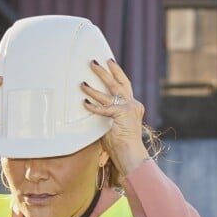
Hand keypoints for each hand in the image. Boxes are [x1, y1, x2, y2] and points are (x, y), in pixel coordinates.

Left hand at [81, 59, 149, 178]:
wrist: (130, 153)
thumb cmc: (121, 143)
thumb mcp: (114, 123)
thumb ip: (107, 113)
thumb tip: (91, 105)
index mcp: (133, 106)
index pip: (125, 85)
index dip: (117, 73)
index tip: (110, 62)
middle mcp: (133, 105)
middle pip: (118, 83)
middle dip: (106, 71)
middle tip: (93, 62)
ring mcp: (129, 108)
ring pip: (109, 92)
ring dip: (94, 86)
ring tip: (82, 81)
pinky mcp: (122, 114)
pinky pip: (104, 108)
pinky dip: (93, 105)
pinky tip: (84, 102)